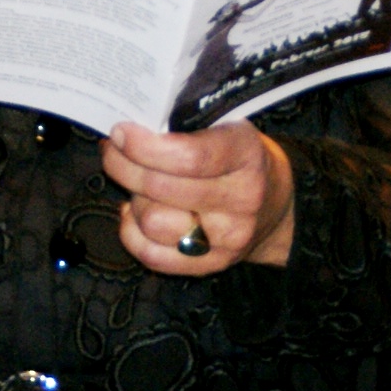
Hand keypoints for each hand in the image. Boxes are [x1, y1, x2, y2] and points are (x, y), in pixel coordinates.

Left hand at [105, 121, 294, 275]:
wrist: (276, 204)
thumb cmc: (239, 158)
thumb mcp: (226, 126)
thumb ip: (184, 125)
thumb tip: (128, 128)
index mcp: (246, 155)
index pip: (188, 156)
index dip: (144, 147)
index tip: (121, 133)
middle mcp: (242, 199)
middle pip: (160, 188)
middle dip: (123, 165)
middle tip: (113, 150)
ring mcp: (228, 237)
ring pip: (152, 223)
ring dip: (134, 200)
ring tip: (138, 186)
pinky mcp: (212, 264)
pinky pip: (152, 255)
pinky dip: (131, 232)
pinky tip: (135, 213)